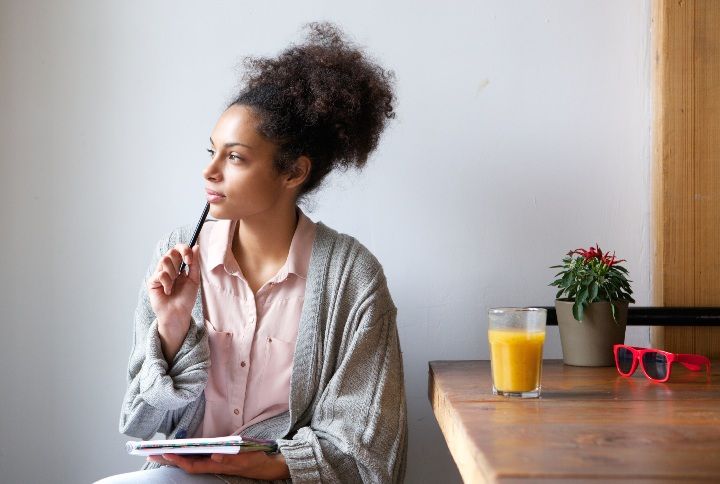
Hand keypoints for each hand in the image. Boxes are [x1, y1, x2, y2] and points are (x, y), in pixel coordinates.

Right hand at [146, 244, 200, 360]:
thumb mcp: (194, 279)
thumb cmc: (186, 299)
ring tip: (174, 284)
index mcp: (178, 266)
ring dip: (173, 272)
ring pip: (164, 260)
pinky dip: (167, 282)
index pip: (178, 249)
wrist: (179, 314)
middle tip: (185, 268)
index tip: (190, 259)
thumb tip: (196, 246)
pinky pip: (160, 274)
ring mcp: (159, 274)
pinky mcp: (152, 282)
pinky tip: (168, 291)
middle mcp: (168, 268)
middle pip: (170, 251)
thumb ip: (194, 264)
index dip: (184, 249)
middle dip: (180, 257)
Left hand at [147, 451, 290, 479]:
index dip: (178, 460)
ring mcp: (214, 462)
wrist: (265, 465)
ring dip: (176, 456)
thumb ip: (230, 458)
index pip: (192, 465)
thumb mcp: (245, 458)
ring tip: (160, 451)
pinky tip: (180, 450)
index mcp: (216, 465)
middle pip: (187, 463)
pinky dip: (186, 454)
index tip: (165, 453)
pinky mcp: (217, 458)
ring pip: (190, 461)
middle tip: (152, 453)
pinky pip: (197, 458)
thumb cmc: (254, 460)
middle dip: (170, 459)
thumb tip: (214, 455)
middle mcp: (212, 465)